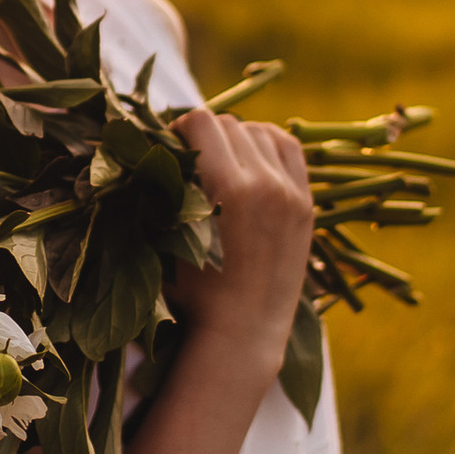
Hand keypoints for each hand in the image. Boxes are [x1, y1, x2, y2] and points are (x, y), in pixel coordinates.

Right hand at [176, 111, 314, 384]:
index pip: (202, 123)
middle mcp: (266, 183)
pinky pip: (289, 149)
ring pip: (260, 131)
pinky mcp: (306, 203)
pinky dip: (268, 144)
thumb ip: (163, 187)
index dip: (178, 127)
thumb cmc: (194, 292)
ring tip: (221, 160)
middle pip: (230, 124)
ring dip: (236, 137)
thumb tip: (149, 144)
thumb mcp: (170, 235)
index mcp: (230, 189)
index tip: (168, 145)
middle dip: (205, 134)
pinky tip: (252, 158)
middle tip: (190, 156)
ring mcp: (292, 193)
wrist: (244, 331)